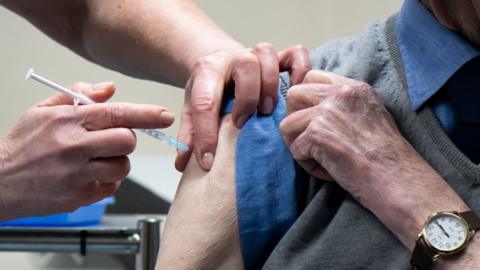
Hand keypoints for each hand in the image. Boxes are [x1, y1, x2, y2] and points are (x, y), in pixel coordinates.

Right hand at [0, 82, 173, 220]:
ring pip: (123, 166)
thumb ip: (79, 96)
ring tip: (97, 160)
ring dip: (117, 162)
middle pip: (127, 141)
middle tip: (111, 140)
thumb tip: (110, 89)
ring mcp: (76, 174)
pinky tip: (89, 175)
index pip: (116, 113)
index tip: (164, 115)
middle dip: (126, 140)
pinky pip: (112, 187)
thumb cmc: (23, 145)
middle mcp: (73, 146)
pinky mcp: (78, 197)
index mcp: (68, 121)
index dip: (146, 114)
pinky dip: (107, 180)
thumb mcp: (44, 111)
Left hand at [176, 43, 310, 170]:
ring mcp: (257, 55)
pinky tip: (297, 91)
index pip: (205, 102)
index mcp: (207, 71)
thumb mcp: (193, 108)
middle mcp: (233, 58)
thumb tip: (182, 164)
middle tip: (243, 124)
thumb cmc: (210, 88)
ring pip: (268, 55)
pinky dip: (300, 70)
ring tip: (269, 111)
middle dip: (246, 97)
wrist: (221, 62)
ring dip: (271, 84)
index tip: (208, 162)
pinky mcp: (279, 57)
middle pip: (245, 65)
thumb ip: (189, 133)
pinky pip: (296, 54)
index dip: (205, 134)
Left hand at [280, 70, 468, 249]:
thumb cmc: (387, 158)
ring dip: (298, 144)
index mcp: (354, 88)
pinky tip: (328, 171)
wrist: (398, 180)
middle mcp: (340, 94)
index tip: (314, 121)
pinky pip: (294, 149)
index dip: (306, 100)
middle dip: (295, 119)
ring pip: (287, 124)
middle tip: (310, 140)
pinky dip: (307, 164)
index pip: (312, 77)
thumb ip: (345, 106)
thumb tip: (315, 109)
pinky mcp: (317, 134)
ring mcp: (327, 112)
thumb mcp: (372, 116)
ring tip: (321, 159)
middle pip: (293, 95)